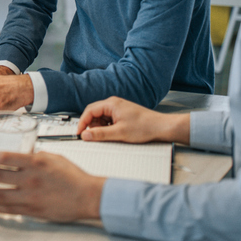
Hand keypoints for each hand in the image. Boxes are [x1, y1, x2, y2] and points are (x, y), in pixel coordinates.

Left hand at [0, 151, 103, 222]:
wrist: (87, 196)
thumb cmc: (74, 177)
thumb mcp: (54, 158)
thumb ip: (35, 157)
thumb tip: (22, 157)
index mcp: (35, 162)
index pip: (4, 157)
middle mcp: (30, 179)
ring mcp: (30, 196)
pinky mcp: (32, 210)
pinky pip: (8, 209)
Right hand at [75, 97, 189, 144]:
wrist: (160, 127)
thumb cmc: (144, 127)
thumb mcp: (119, 133)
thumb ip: (100, 134)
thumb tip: (86, 135)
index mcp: (111, 104)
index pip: (89, 111)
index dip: (82, 123)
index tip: (79, 133)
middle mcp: (113, 103)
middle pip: (94, 113)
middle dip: (91, 126)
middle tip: (92, 137)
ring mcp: (118, 108)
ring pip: (101, 117)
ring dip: (100, 127)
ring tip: (108, 136)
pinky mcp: (122, 114)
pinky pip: (108, 120)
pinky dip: (107, 127)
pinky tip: (114, 134)